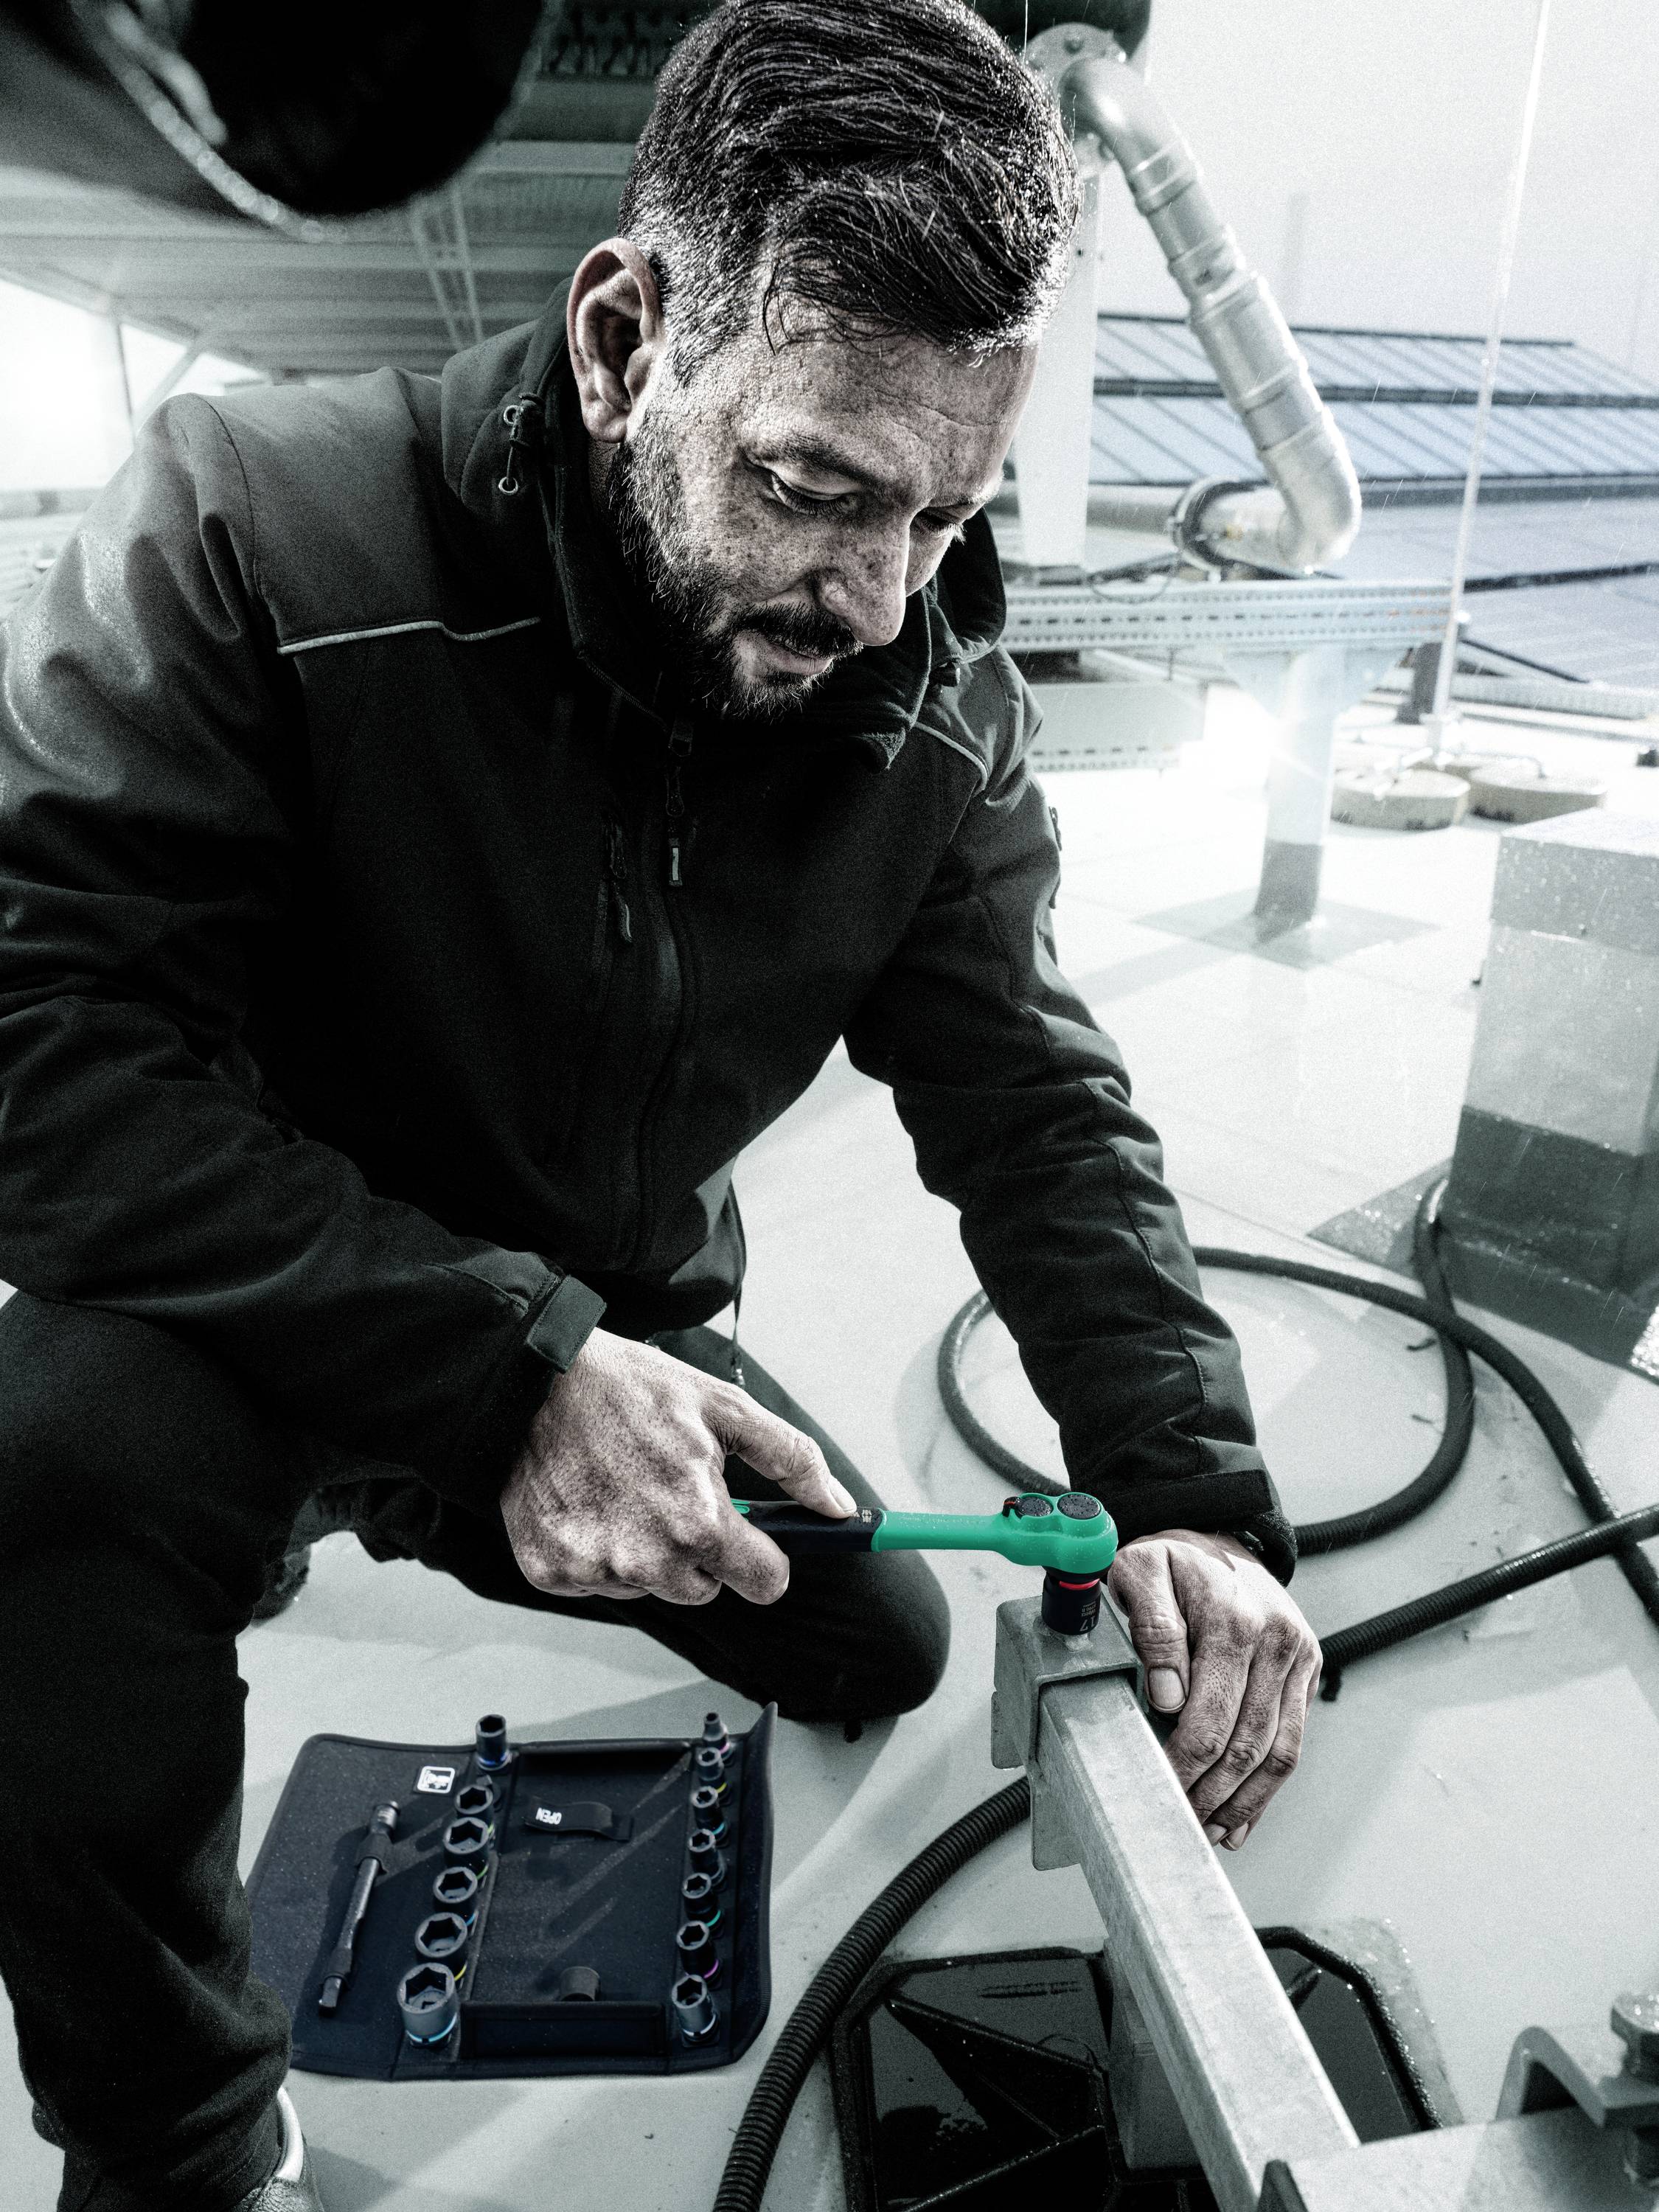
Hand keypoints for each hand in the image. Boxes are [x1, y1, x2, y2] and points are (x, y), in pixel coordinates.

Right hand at [501, 1328, 856, 1605]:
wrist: (533, 1381)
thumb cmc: (631, 1389)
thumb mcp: (725, 1407)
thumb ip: (792, 1459)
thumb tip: (840, 1507)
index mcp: (700, 1523)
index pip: (766, 1583)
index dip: (764, 1555)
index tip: (751, 1536)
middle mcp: (647, 1559)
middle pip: (706, 1588)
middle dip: (701, 1548)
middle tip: (673, 1492)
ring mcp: (595, 1570)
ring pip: (651, 1585)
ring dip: (647, 1550)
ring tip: (625, 1488)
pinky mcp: (551, 1573)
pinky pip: (598, 1580)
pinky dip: (598, 1550)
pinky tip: (589, 1501)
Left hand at [1106, 1529, 1319, 1850]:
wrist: (1218, 1537)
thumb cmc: (1169, 1560)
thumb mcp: (1140, 1571)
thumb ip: (1152, 1628)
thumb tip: (1167, 1695)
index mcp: (1233, 1619)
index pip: (1210, 1717)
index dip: (1183, 1764)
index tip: (1157, 1791)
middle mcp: (1276, 1640)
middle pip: (1247, 1743)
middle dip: (1210, 1793)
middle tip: (1177, 1821)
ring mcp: (1298, 1657)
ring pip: (1279, 1752)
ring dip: (1243, 1802)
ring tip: (1207, 1831)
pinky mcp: (1308, 1672)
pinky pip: (1293, 1741)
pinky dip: (1267, 1788)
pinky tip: (1238, 1820)